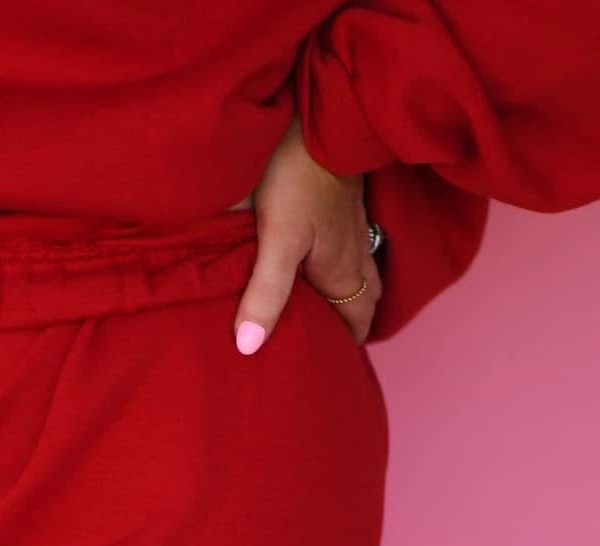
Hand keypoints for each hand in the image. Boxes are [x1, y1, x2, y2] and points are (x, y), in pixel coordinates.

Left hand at [233, 117, 380, 353]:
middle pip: (364, 300)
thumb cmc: (297, 174)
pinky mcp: (346, 198)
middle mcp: (355, 251)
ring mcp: (354, 223)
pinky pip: (355, 243)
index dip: (344, 346)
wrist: (322, 109)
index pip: (355, 323)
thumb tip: (248, 348)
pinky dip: (347, 262)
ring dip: (353, 293)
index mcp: (340, 271)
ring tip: (332, 312)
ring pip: (363, 270)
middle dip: (352, 326)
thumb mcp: (277, 240)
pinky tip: (327, 260)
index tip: (329, 369)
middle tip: (331, 348)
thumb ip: (265, 293)